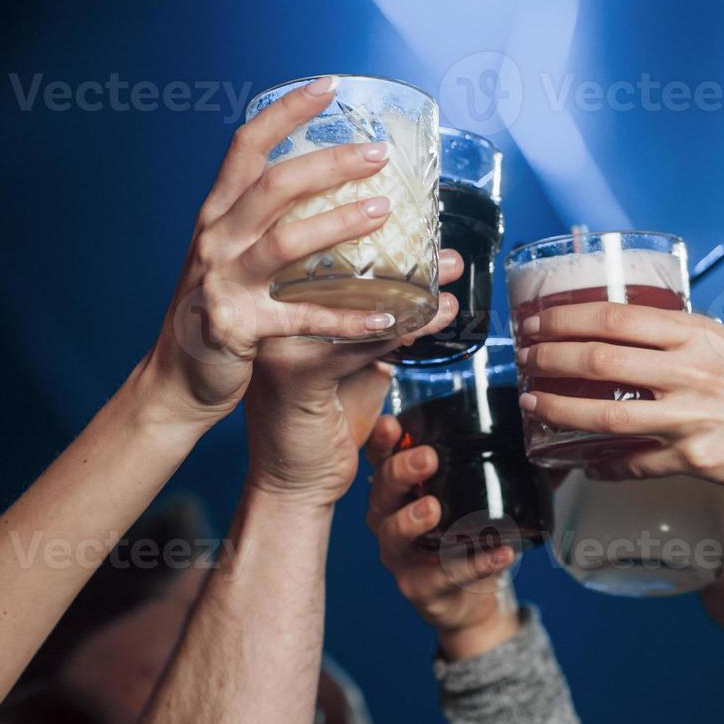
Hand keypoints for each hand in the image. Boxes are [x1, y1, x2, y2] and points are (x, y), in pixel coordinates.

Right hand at [140, 77, 425, 427]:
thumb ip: (258, 218)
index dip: (285, 112)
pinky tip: (388, 316)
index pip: (246, 146)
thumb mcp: (226, 253)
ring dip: (340, 225)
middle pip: (273, 186)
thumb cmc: (214, 310)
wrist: (175, 380)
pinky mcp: (240, 328)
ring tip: (385, 214)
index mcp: (216, 215)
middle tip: (378, 154)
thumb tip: (317, 179)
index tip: (327, 86)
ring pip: (286, 242)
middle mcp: (216, 240)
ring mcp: (224, 283)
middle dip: (329, 164)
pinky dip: (348, 318)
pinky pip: (303, 319)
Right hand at [242, 253, 464, 504]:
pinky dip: (397, 333)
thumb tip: (423, 295)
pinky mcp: (296, 374)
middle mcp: (271, 315)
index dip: (380, 247)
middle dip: (404, 262)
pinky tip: (429, 325)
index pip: (328, 259)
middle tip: (451, 260)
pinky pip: (355, 345)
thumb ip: (372, 329)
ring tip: (452, 292)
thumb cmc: (320, 420)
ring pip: (354, 306)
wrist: (291, 485)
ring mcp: (278, 342)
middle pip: (341, 272)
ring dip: (414, 298)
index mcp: (278, 305)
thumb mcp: (348, 363)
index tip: (426, 239)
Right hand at [363, 416, 518, 660]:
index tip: (392, 424)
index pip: (381, 461)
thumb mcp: (470, 500)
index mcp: (399, 492)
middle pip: (381, 493)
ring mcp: (399, 557)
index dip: (381, 442)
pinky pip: (443, 576)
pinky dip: (474, 564)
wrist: (472, 600)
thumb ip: (485, 469)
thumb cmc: (467, 538)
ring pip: (393, 535)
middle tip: (428, 459)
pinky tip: (501, 554)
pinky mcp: (419, 588)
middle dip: (400, 472)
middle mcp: (389, 521)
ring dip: (412, 519)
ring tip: (434, 508)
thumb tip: (530, 431)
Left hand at [515, 303, 723, 499]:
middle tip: (524, 358)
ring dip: (559, 408)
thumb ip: (682, 339)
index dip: (565, 318)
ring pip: (603, 412)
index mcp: (698, 335)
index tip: (538, 320)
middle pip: (598, 358)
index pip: (614, 317)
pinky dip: (600, 464)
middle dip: (549, 357)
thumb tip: (628, 334)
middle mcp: (691, 371)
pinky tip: (579, 460)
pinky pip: (631, 463)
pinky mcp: (694, 461)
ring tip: (533, 403)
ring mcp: (690, 418)